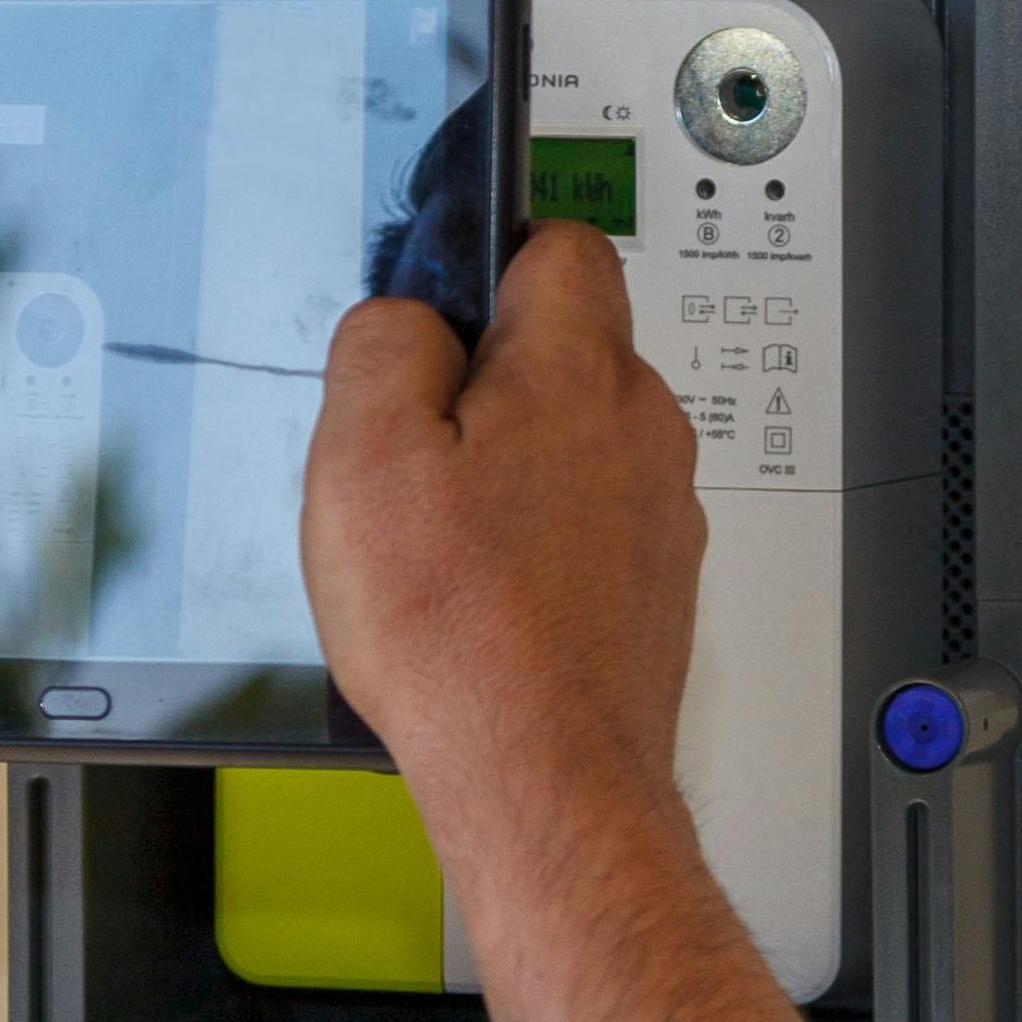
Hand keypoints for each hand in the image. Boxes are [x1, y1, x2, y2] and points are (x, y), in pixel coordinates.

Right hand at [301, 222, 702, 833]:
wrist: (543, 779)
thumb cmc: (460, 636)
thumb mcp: (360, 459)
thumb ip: (380, 348)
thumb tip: (402, 321)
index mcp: (575, 370)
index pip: (561, 243)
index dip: (491, 258)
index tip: (442, 308)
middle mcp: (642, 426)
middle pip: (569, 347)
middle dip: (491, 377)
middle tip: (415, 448)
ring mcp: (661, 509)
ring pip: (581, 439)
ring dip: (516, 466)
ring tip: (444, 540)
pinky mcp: (657, 582)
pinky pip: (593, 522)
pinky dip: (541, 541)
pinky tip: (483, 597)